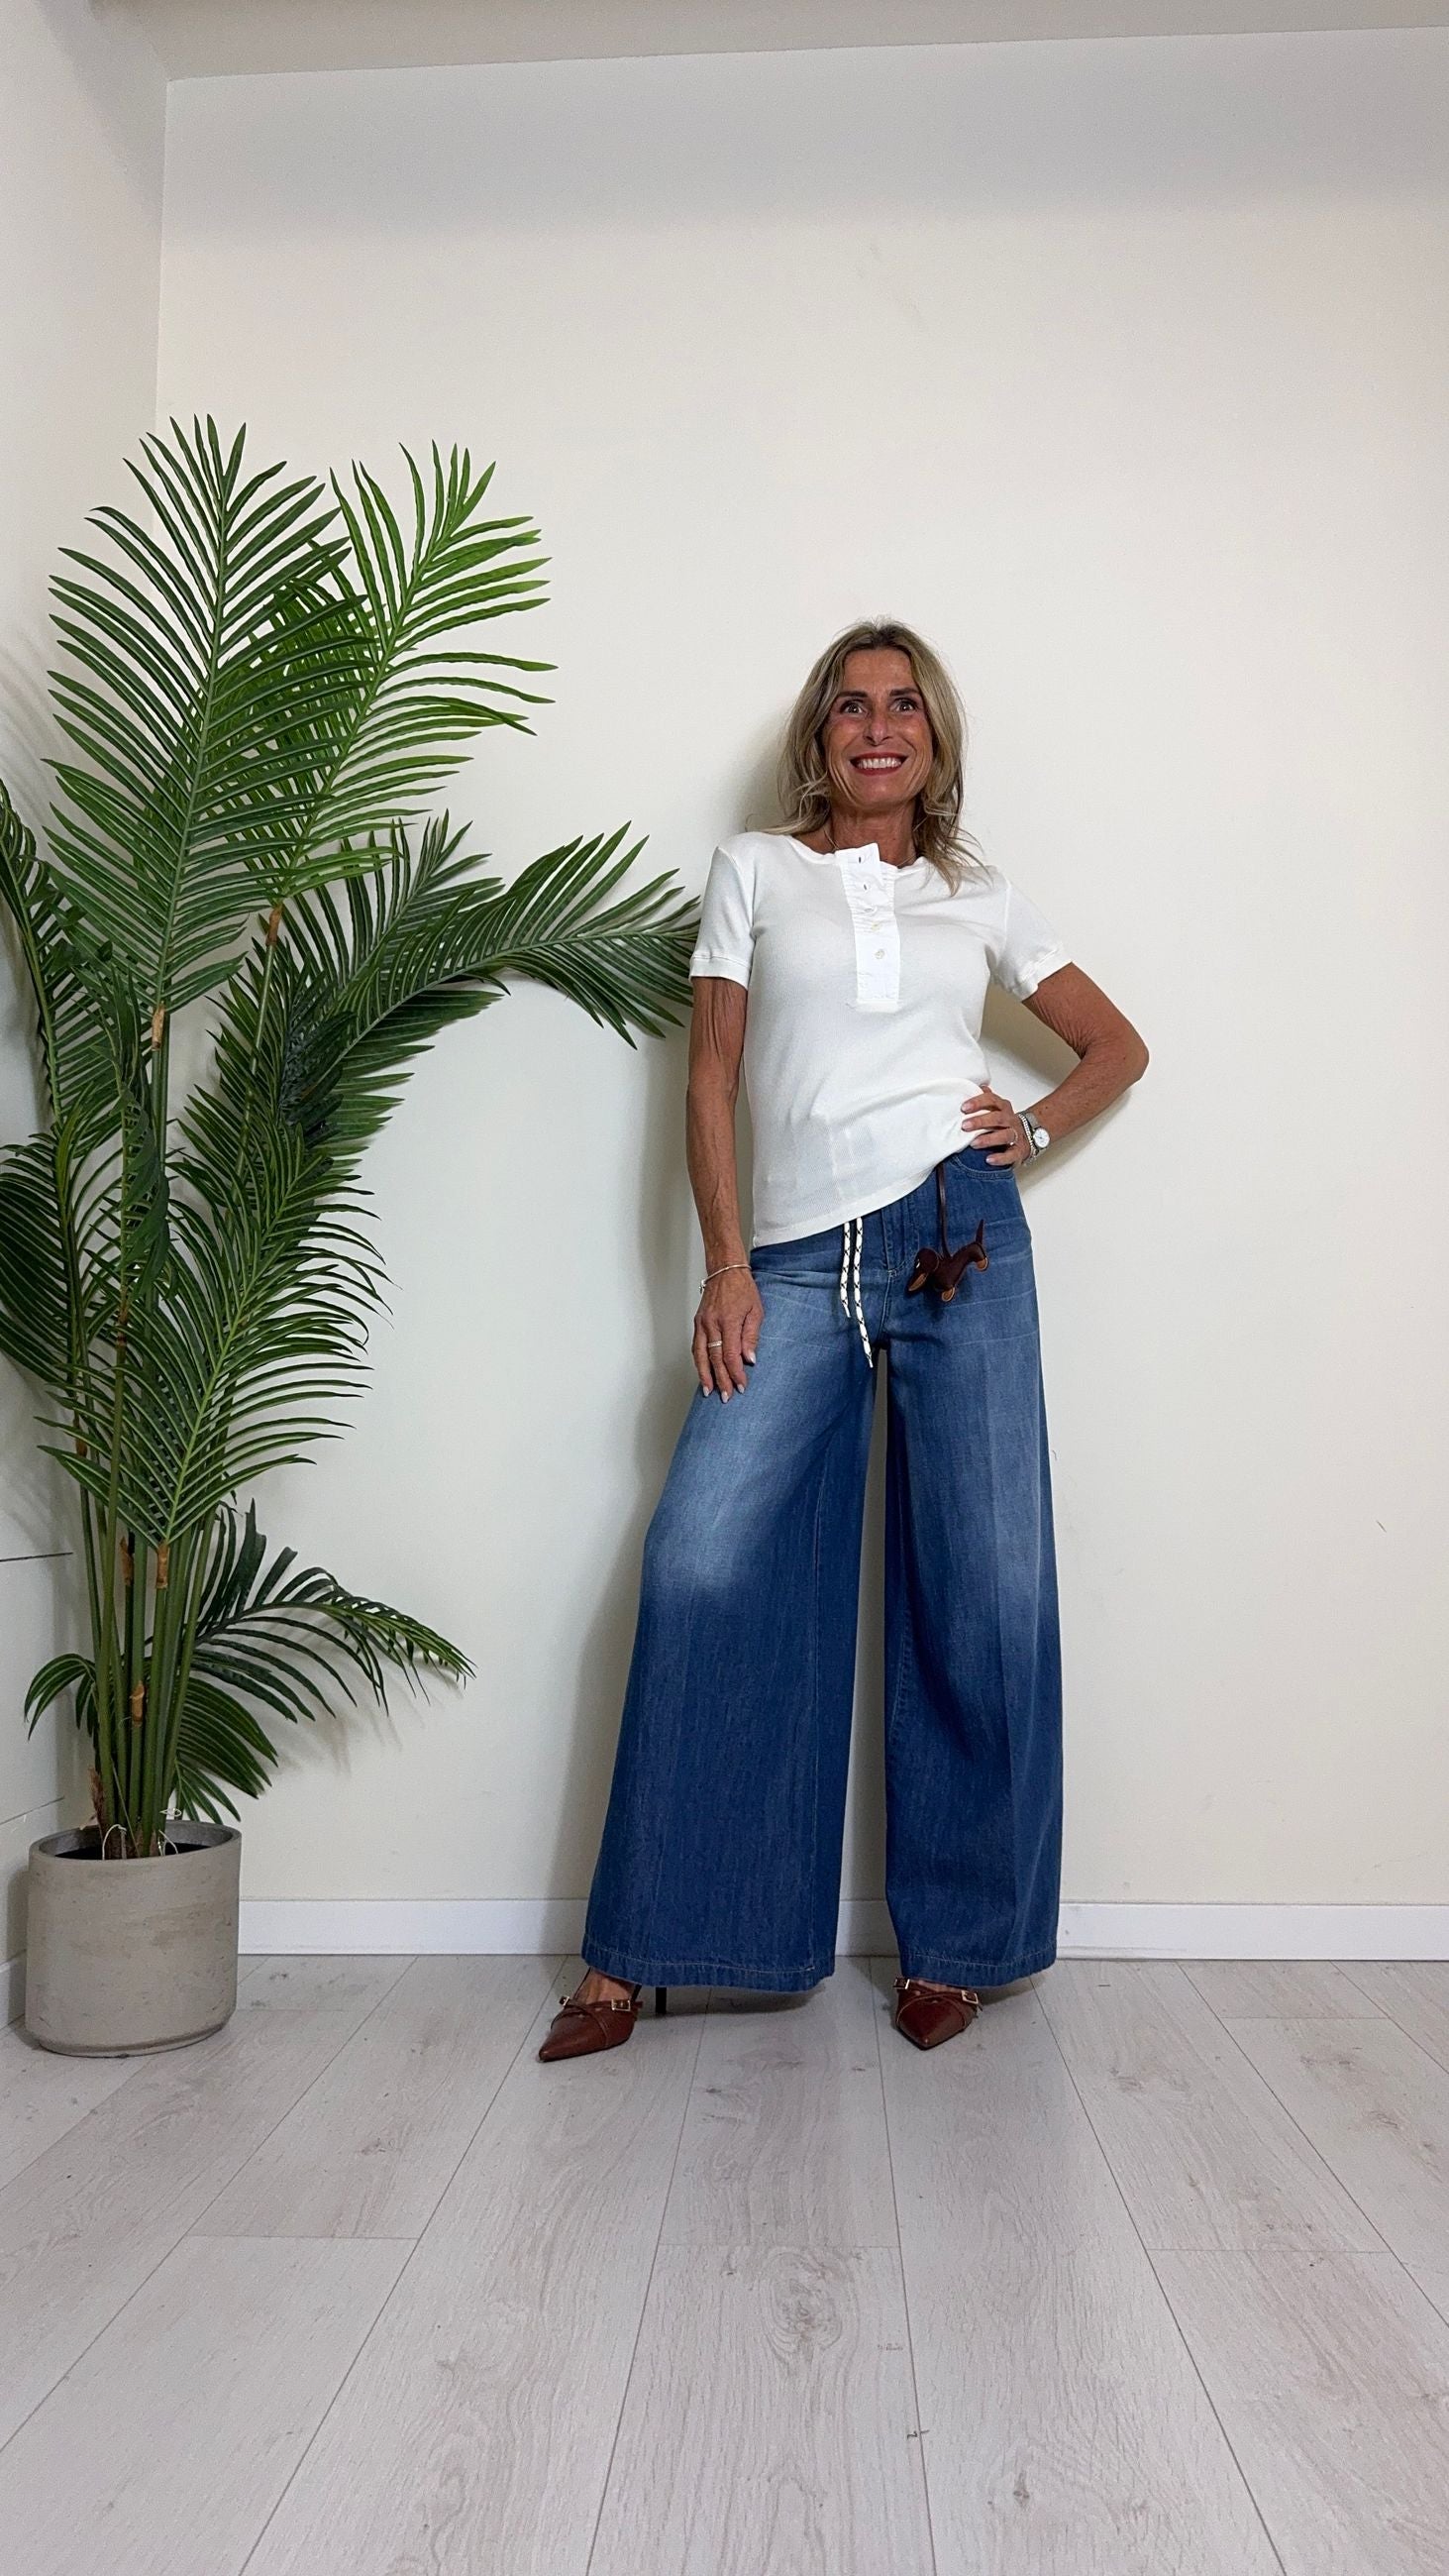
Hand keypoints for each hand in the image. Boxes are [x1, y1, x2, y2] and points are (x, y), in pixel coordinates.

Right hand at [693, 1264, 763, 1399]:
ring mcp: (702, 1323)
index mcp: (728, 1321)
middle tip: (726, 1396)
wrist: (725, 1271)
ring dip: (704, 1375)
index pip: (730, 1355)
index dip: (735, 1373)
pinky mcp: (698, 1323)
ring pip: (700, 1355)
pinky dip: (698, 1362)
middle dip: (720, 1380)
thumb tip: (749, 1359)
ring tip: (708, 1391)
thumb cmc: (742, 1288)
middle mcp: (712, 1324)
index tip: (741, 1385)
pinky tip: (702, 1371)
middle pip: (714, 1359)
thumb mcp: (756, 1311)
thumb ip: (751, 1336)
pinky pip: (696, 1346)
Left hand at [960, 1081, 1029, 1166]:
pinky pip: (1011, 1154)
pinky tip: (989, 1160)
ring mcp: (1016, 1135)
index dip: (978, 1102)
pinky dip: (1000, 1158)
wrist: (1030, 1135)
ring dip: (989, 1139)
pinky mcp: (1018, 1151)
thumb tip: (974, 1087)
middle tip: (965, 1125)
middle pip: (997, 1118)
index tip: (964, 1108)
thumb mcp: (995, 1108)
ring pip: (1005, 1135)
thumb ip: (984, 1099)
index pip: (992, 1100)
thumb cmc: (1004, 1122)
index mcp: (1003, 1107)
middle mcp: (1010, 1120)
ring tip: (974, 1143)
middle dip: (980, 1121)